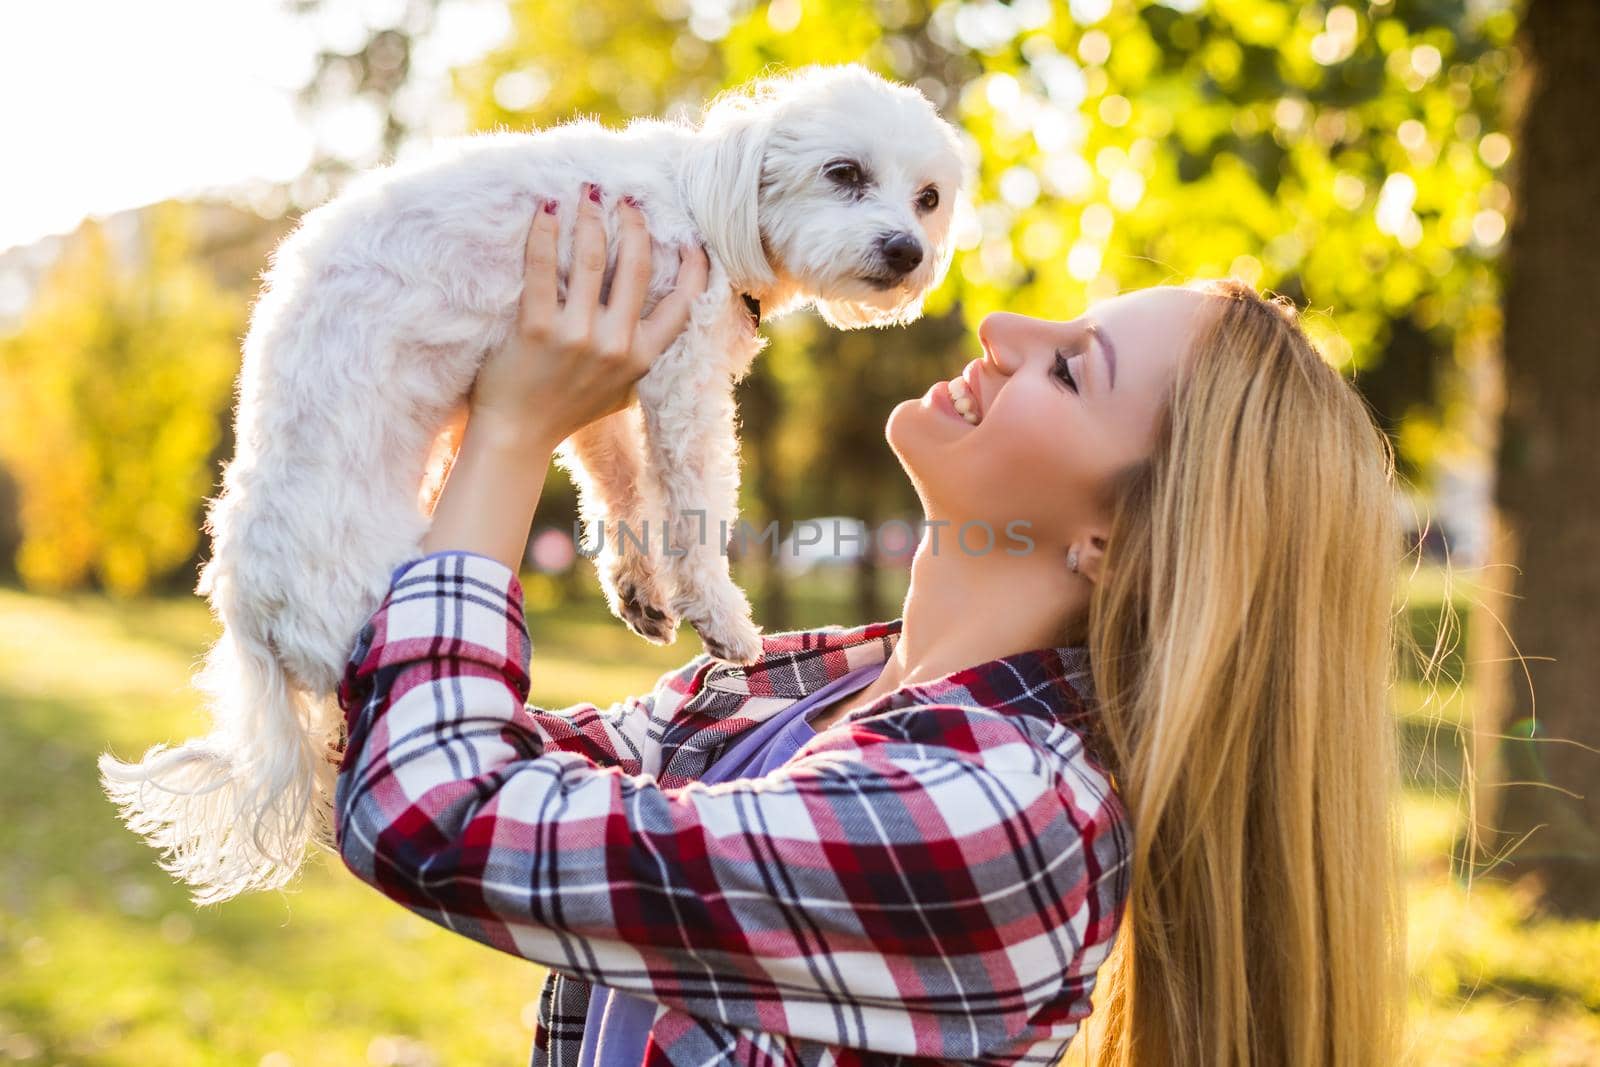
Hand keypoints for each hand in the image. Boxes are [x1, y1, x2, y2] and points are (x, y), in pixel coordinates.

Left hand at [467, 188, 710, 448]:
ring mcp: (577, 336)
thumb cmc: (566, 410)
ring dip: (592, 218)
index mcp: (642, 359)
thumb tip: (654, 321)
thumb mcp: (619, 391)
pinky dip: (545, 233)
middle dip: (634, 225)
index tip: (692, 240)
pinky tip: (545, 210)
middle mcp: (615, 345)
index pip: (682, 305)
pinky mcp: (537, 328)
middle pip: (636, 267)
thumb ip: (638, 358)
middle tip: (625, 200)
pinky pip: (544, 268)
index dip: (693, 268)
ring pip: (593, 259)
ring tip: (587, 193)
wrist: (517, 435)